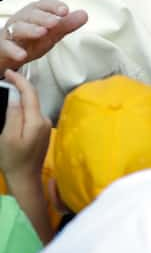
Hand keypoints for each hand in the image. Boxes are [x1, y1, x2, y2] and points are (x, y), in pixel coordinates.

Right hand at [0, 0, 87, 75]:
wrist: (8, 53)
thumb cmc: (30, 40)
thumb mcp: (51, 34)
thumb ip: (66, 25)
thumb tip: (84, 14)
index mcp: (34, 13)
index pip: (44, 5)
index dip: (54, 6)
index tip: (65, 10)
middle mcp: (21, 20)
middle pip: (31, 15)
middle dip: (44, 17)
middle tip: (56, 22)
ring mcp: (11, 33)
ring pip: (18, 28)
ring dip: (30, 30)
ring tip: (42, 33)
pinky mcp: (3, 46)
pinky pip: (7, 46)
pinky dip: (14, 50)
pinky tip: (22, 55)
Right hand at [0, 70, 52, 242]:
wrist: (26, 180)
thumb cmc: (14, 161)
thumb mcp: (8, 137)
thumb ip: (14, 114)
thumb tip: (15, 96)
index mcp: (36, 121)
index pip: (30, 93)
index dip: (19, 80)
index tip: (7, 72)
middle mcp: (44, 120)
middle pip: (32, 97)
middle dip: (19, 85)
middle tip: (5, 78)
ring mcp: (44, 126)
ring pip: (32, 104)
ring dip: (21, 95)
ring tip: (6, 88)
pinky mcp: (41, 132)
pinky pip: (31, 113)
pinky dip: (23, 106)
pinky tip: (13, 105)